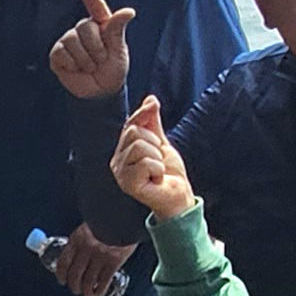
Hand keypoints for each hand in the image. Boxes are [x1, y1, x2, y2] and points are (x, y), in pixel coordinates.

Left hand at [49, 224, 131, 295]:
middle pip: (75, 274)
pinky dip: (100, 290)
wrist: (125, 214)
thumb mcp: (90, 225)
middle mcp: (86, 249)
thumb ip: (84, 238)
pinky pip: (104, 281)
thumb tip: (79, 250)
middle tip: (75, 289)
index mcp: (77, 238)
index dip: (61, 274)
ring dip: (87, 290)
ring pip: (89, 280)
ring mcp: (100, 256)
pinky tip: (99, 293)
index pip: (64, 261)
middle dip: (74, 285)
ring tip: (88, 294)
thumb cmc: (109, 218)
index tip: (62, 279)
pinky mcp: (113, 262)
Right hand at [50, 0, 133, 99]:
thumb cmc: (113, 70)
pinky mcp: (57, 54)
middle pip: (85, 28)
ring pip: (72, 41)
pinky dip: (71, 65)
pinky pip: (61, 53)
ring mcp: (68, 40)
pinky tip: (76, 69)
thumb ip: (118, 29)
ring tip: (90, 68)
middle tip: (101, 61)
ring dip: (85, 60)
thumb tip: (129, 10)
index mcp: (101, 25)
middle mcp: (83, 29)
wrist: (99, 92)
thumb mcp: (119, 51)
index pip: (95, 6)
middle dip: (97, 49)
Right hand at [110, 96, 193, 218]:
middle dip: (155, 144)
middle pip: (134, 133)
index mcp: (122, 151)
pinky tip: (156, 180)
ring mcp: (121, 174)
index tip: (155, 111)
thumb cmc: (168, 172)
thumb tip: (150, 99)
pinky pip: (146, 163)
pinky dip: (158, 170)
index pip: (130, 124)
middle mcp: (117, 162)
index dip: (143, 115)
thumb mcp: (161, 142)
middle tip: (158, 162)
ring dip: (157, 158)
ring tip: (157, 172)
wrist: (178, 196)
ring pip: (140, 147)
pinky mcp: (128, 185)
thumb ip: (153, 122)